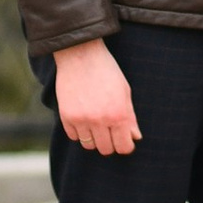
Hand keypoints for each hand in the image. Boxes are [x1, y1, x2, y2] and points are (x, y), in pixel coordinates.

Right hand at [53, 37, 138, 155]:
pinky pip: (74, 136)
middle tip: (108, 129)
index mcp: (119, 114)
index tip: (123, 139)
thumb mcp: (124, 91)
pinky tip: (83, 116)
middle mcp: (100, 120)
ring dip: (93, 137)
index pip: (123, 147)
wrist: (80, 54)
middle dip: (109, 142)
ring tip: (95, 121)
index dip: (125, 145)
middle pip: (105, 149)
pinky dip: (79, 131)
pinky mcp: (66, 116)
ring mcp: (82, 120)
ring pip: (89, 145)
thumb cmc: (106, 70)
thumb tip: (135, 138)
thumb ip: (130, 117)